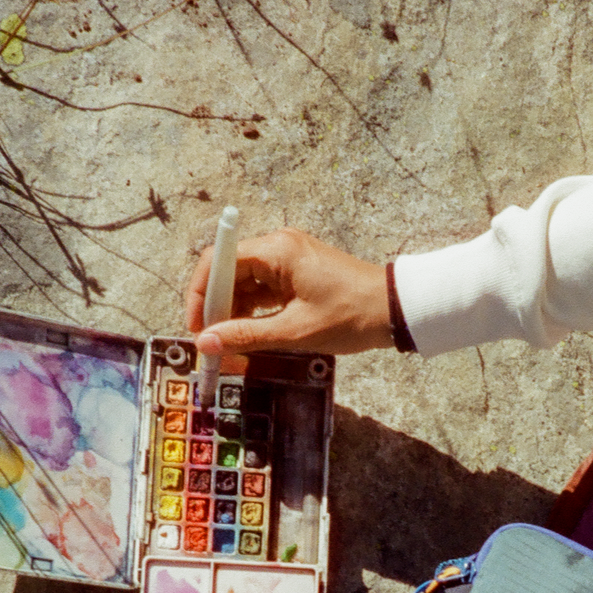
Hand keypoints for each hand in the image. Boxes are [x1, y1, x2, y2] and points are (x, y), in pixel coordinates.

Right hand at [185, 228, 391, 356]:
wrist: (395, 310)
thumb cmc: (350, 316)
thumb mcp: (295, 331)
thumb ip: (247, 336)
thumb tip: (207, 343)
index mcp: (276, 250)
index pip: (218, 261)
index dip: (200, 294)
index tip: (197, 327)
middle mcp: (278, 247)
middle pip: (228, 271)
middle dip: (216, 308)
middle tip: (211, 343)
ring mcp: (288, 260)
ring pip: (245, 283)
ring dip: (233, 313)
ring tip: (229, 345)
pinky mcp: (297, 274)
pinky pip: (263, 290)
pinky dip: (252, 312)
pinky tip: (249, 336)